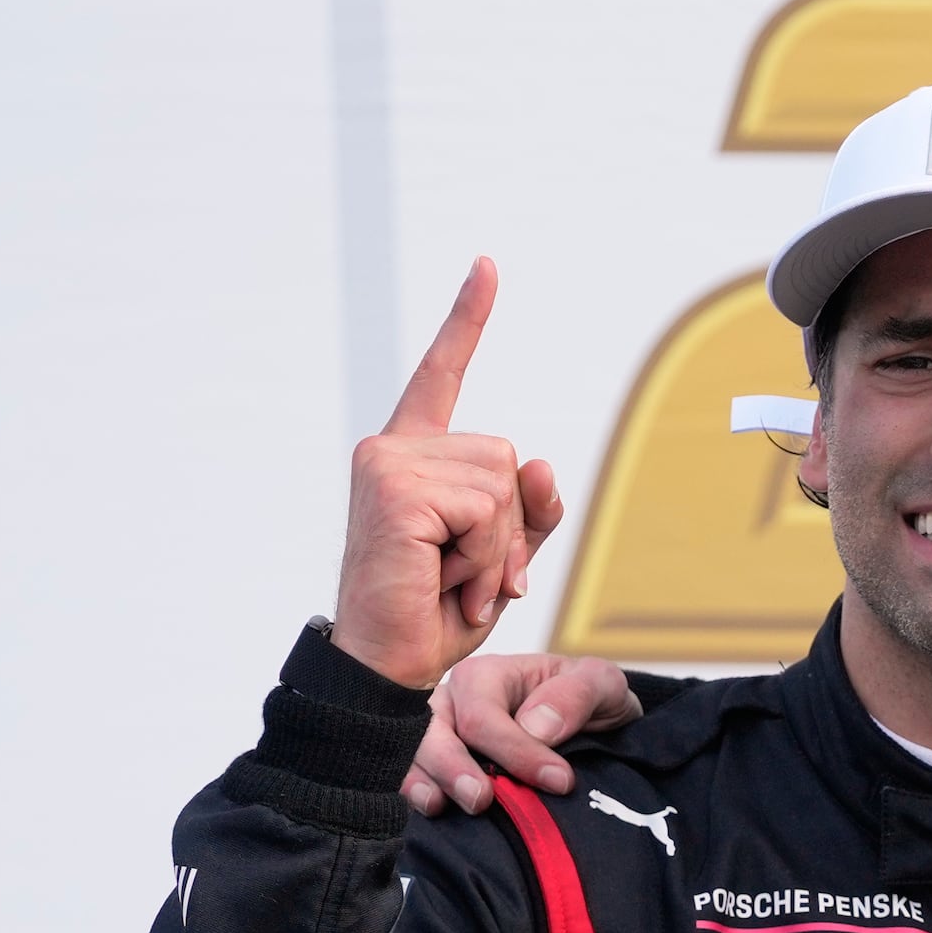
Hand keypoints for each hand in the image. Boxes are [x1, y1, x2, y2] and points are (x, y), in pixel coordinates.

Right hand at [333, 260, 564, 690]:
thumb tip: (543, 463)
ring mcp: (388, 464)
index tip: (487, 267)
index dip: (467, 320)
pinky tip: (446, 581)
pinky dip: (484, 556)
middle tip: (468, 573)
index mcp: (413, 455)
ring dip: (496, 547)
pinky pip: (486, 510)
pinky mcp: (395, 489)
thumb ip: (528, 508)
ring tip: (453, 579)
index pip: (442, 374)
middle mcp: (393, 449)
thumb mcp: (500, 554)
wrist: (390, 665)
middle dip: (508, 527)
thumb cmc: (437, 611)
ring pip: (502, 484)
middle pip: (507, 456)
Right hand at [403, 653, 645, 815]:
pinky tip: (430, 811)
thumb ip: (576, 695)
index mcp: (487, 676)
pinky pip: (409, 779)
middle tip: (480, 800)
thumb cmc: (588, 700)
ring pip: (414, 756)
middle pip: (434, 734)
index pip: (484, 716)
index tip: (558, 781)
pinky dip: (413, 795)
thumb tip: (536, 726)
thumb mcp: (601, 684)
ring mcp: (437, 737)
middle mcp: (452, 703)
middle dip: (453, 768)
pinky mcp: (435, 769)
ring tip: (440, 806)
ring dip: (424, 782)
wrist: (594, 728)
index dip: (516, 751)